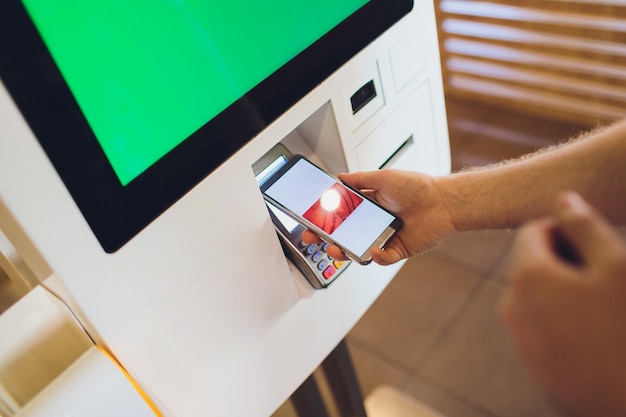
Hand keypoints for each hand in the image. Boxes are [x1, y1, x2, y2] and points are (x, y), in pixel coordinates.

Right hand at [303, 169, 456, 264]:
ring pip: (359, 249)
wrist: (444, 202)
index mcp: (370, 205)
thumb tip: (340, 177)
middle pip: (345, 233)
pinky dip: (376, 256)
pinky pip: (382, 257)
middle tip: (312, 237)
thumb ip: (360, 179)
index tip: (311, 218)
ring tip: (334, 249)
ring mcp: (385, 236)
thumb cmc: (418, 187)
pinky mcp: (398, 249)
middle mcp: (375, 222)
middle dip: (326, 237)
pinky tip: (373, 249)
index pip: (341, 213)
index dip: (326, 217)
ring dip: (344, 251)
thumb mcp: (384, 177)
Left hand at [500, 192, 625, 416]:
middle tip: (601, 268)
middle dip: (563, 258)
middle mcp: (512, 307)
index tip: (590, 237)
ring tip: (602, 301)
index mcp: (527, 277)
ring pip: (536, 297)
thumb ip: (583, 225)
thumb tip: (562, 198)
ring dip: (563, 289)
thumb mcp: (616, 265)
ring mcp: (521, 340)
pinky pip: (542, 328)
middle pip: (531, 265)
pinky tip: (597, 331)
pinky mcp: (535, 366)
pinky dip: (562, 319)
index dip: (561, 227)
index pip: (531, 232)